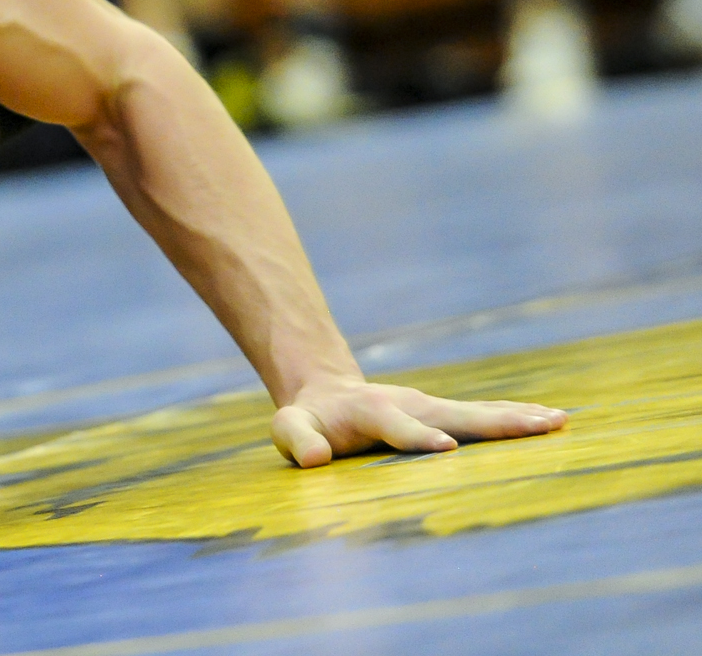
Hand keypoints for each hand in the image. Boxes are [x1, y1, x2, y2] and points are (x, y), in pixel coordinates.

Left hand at [271, 378, 566, 467]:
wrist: (326, 391)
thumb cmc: (308, 419)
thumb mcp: (289, 428)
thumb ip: (298, 439)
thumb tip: (314, 458)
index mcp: (374, 411)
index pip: (400, 428)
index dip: (420, 438)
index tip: (448, 449)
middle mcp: (410, 404)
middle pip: (458, 414)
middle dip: (496, 422)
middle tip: (540, 425)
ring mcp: (432, 406)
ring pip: (479, 412)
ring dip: (519, 418)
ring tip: (560, 420)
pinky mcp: (446, 413)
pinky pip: (485, 415)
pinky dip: (518, 417)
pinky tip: (552, 421)